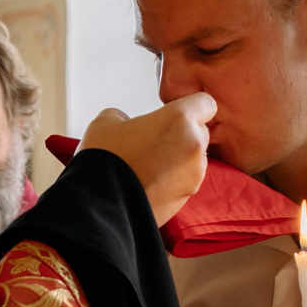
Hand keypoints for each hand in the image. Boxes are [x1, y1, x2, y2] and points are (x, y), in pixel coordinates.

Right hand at [80, 93, 214, 225]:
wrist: (101, 203)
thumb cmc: (105, 160)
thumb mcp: (107, 122)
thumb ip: (126, 116)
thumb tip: (126, 124)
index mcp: (179, 120)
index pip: (205, 103)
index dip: (191, 106)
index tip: (175, 112)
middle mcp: (194, 146)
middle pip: (200, 132)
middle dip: (183, 134)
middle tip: (155, 140)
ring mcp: (194, 175)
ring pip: (194, 159)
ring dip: (179, 159)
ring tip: (149, 164)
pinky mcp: (187, 198)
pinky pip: (185, 182)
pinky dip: (173, 180)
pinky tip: (149, 182)